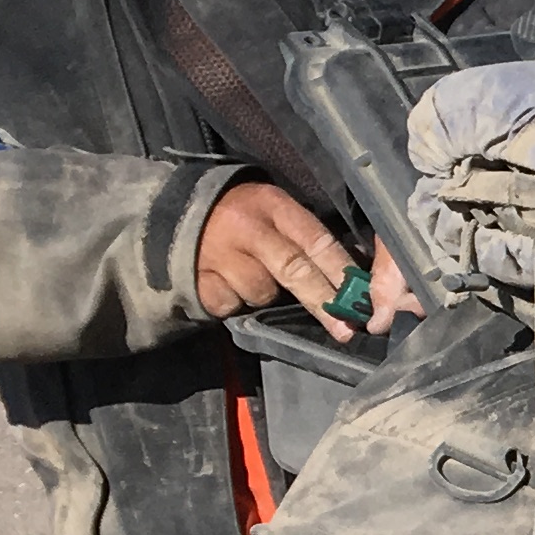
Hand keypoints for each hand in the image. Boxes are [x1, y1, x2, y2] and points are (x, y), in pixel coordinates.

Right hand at [196, 180, 419, 338]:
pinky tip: (227, 281)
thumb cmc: (236, 214)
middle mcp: (248, 229)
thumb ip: (302, 235)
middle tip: (345, 329)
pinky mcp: (200, 281)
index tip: (362, 296)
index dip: (342, 270)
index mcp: (272, 205)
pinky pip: (232, 304)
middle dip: (324, 303)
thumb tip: (348, 276)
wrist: (171, 212)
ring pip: (263, 293)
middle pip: (295, 271)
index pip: (316, 240)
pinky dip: (236, 300)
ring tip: (250, 273)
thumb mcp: (270, 209)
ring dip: (266, 294)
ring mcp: (221, 257)